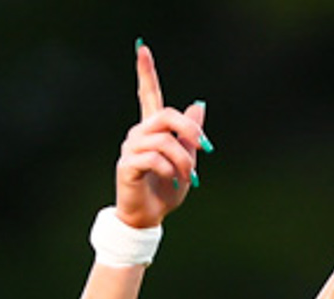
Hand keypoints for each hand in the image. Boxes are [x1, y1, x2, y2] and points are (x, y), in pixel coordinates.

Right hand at [114, 42, 210, 230]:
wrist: (148, 217)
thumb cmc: (166, 190)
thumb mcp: (187, 161)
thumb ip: (190, 135)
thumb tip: (198, 104)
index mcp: (152, 130)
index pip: (148, 94)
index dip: (145, 71)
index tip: (142, 47)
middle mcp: (139, 134)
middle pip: (166, 115)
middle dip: (190, 131)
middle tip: (206, 148)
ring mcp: (131, 148)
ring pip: (164, 142)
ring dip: (183, 161)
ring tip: (188, 178)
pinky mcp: (127, 165)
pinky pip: (154, 160)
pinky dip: (170, 172)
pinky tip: (172, 182)